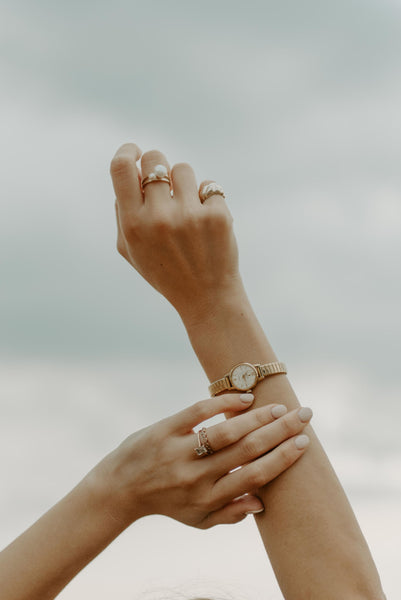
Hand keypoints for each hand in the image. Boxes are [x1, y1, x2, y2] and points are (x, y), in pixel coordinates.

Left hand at [88, 394, 311, 529]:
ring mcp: (179, 453)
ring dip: (257, 418)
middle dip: (280, 432)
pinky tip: (245, 398)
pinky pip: (198, 413)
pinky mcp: (165, 431)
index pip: (254, 477)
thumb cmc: (167, 502)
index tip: (304, 443)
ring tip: (279, 407)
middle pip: (246, 451)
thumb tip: (263, 503)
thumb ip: (230, 513)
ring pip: (226, 432)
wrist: (120, 488)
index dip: (281, 459)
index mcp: (209, 499)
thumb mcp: (198, 519)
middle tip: (304, 416)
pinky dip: (223, 403)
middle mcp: (197, 477)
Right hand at [110, 143, 243, 322]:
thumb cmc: (165, 271)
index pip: (120, 168)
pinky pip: (209, 186)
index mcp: (133, 225)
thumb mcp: (132, 250)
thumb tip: (129, 173)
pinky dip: (208, 201)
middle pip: (154, 159)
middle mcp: (159, 217)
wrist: (207, 297)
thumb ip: (123, 213)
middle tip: (165, 183)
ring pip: (183, 169)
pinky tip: (206, 224)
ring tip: (187, 210)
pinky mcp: (218, 215)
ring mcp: (190, 215)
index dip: (127, 151)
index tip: (134, 151)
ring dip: (185, 184)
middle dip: (158, 165)